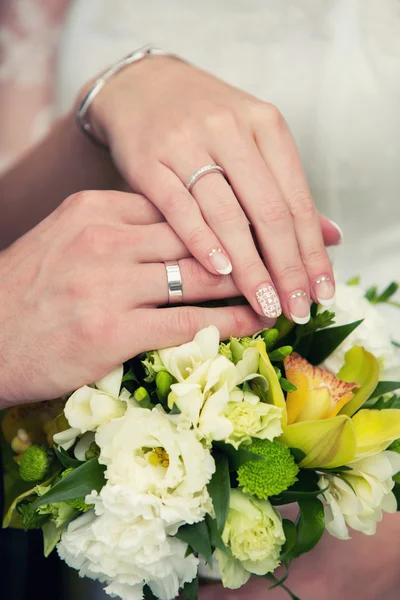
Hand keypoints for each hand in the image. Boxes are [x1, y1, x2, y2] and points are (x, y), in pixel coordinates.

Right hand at [0, 190, 266, 407]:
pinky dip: (229, 322)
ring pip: (199, 277)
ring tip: (282, 289)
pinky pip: (187, 322)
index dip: (227, 214)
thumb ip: (120, 228)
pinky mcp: (112, 331)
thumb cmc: (30, 289)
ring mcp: (108, 285)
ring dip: (250, 284)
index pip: (178, 205)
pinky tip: (256, 322)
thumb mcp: (68, 237)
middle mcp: (104, 239)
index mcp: (95, 209)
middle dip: (253, 244)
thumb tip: (177, 226)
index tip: (264, 219)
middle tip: (293, 251)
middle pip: (197, 236)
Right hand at [83, 56, 340, 324]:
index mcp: (264, 124)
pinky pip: (180, 207)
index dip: (312, 251)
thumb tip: (331, 238)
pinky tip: (221, 271)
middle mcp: (229, 129)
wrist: (141, 87)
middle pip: (268, 211)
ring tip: (265, 302)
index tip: (321, 291)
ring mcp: (187, 143)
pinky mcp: (149, 161)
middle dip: (287, 267)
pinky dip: (202, 241)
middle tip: (296, 308)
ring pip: (228, 214)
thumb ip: (286, 190)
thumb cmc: (204, 124)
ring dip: (250, 266)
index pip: (297, 199)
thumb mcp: (252, 142)